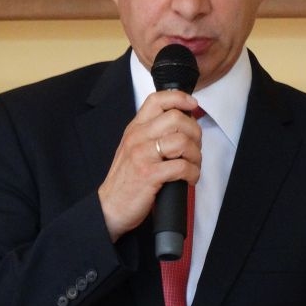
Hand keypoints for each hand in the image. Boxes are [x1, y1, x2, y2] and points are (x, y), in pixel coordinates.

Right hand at [98, 90, 201, 241]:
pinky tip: (190, 179)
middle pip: (176, 118)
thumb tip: (180, 125)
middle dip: (194, 132)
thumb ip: (151, 134)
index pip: (157, 100)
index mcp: (134, 129)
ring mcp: (142, 155)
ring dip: (195, 154)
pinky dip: (193, 173)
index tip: (192, 106)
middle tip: (194, 147)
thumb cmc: (125, 180)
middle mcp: (137, 138)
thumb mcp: (132, 149)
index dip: (179, 98)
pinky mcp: (149, 174)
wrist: (110, 207)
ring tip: (193, 165)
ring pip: (181, 141)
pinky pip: (182, 166)